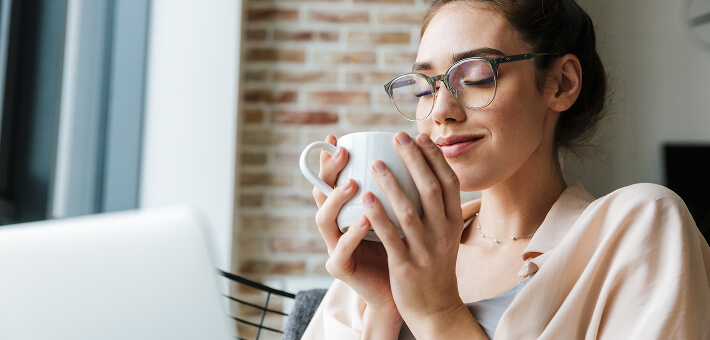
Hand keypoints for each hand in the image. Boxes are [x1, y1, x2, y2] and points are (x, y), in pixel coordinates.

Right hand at [311, 135, 399, 314]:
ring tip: (354, 183)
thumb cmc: (405, 249)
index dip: (330, 160)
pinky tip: (365, 220)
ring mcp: (335, 247)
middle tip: (343, 153)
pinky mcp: (341, 268)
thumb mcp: (403, 215)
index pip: (333, 181)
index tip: (337, 138)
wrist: (405, 294)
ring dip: (336, 199)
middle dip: (329, 171)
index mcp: (348, 211)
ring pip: (324, 220)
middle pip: (321, 194)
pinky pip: (342, 249)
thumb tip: (417, 154)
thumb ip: (401, 191)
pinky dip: (353, 234)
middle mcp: (336, 226)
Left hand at [364, 132, 467, 333]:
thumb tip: (426, 172)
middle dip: (414, 159)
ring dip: (392, 183)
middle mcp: (443, 233)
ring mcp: (426, 250)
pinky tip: (366, 197)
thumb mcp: (445, 234)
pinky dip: (378, 216)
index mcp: (453, 222)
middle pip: (431, 189)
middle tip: (397, 137)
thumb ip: (438, 207)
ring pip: (409, 210)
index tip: (419, 136)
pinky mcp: (406, 266)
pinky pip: (391, 237)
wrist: (435, 307)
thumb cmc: (434, 265)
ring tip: (376, 162)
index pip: (449, 182)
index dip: (435, 157)